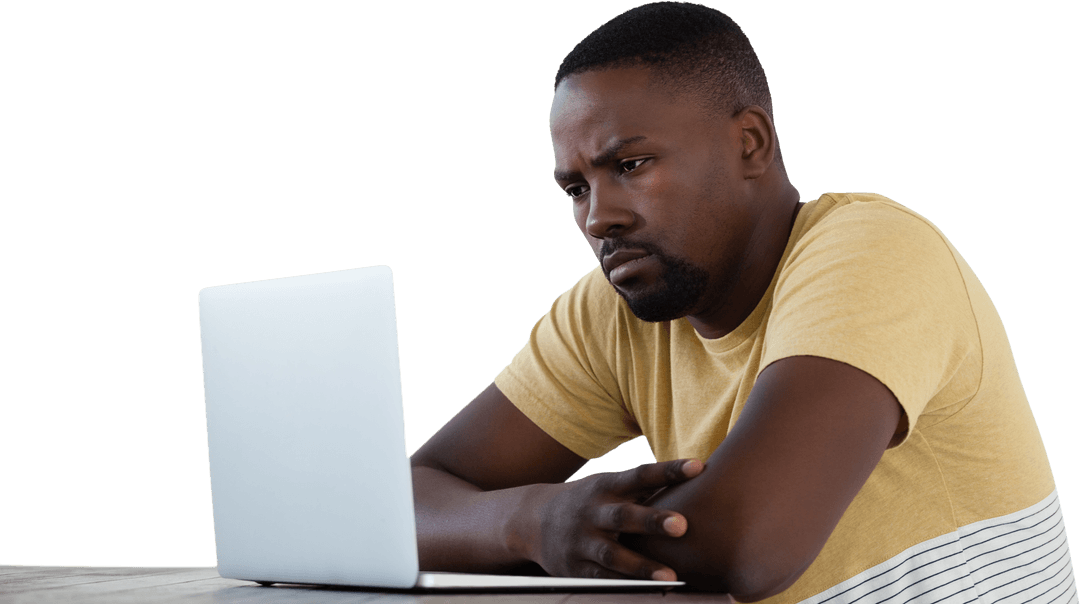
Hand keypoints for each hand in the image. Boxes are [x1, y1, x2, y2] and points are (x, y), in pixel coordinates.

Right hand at [525, 458, 703, 580]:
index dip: (669, 470)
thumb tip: (694, 475)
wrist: (532, 521)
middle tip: (683, 525)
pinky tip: (647, 590)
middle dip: (652, 521)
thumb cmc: (589, 501)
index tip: (698, 467)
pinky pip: (601, 578)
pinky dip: (623, 585)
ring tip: (670, 576)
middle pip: (624, 516)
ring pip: (612, 554)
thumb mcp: (608, 485)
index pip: (640, 474)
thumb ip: (644, 486)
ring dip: (641, 565)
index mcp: (605, 486)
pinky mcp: (576, 567)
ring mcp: (582, 541)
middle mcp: (593, 511)